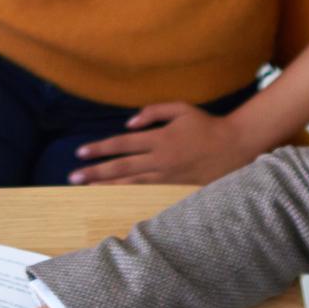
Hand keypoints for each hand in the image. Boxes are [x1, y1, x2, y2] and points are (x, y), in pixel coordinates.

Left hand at [70, 102, 256, 185]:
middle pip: (122, 167)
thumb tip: (128, 123)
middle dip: (96, 172)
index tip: (80, 153)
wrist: (235, 146)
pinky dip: (130, 195)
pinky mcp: (175, 188)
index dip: (100, 148)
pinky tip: (116, 198)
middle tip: (73, 177)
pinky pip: (148, 193)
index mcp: (159, 138)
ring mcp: (168, 176)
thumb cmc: (206, 125)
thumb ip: (153, 112)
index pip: (122, 144)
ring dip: (108, 186)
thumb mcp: (180, 108)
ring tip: (87, 189)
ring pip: (132, 183)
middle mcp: (160, 159)